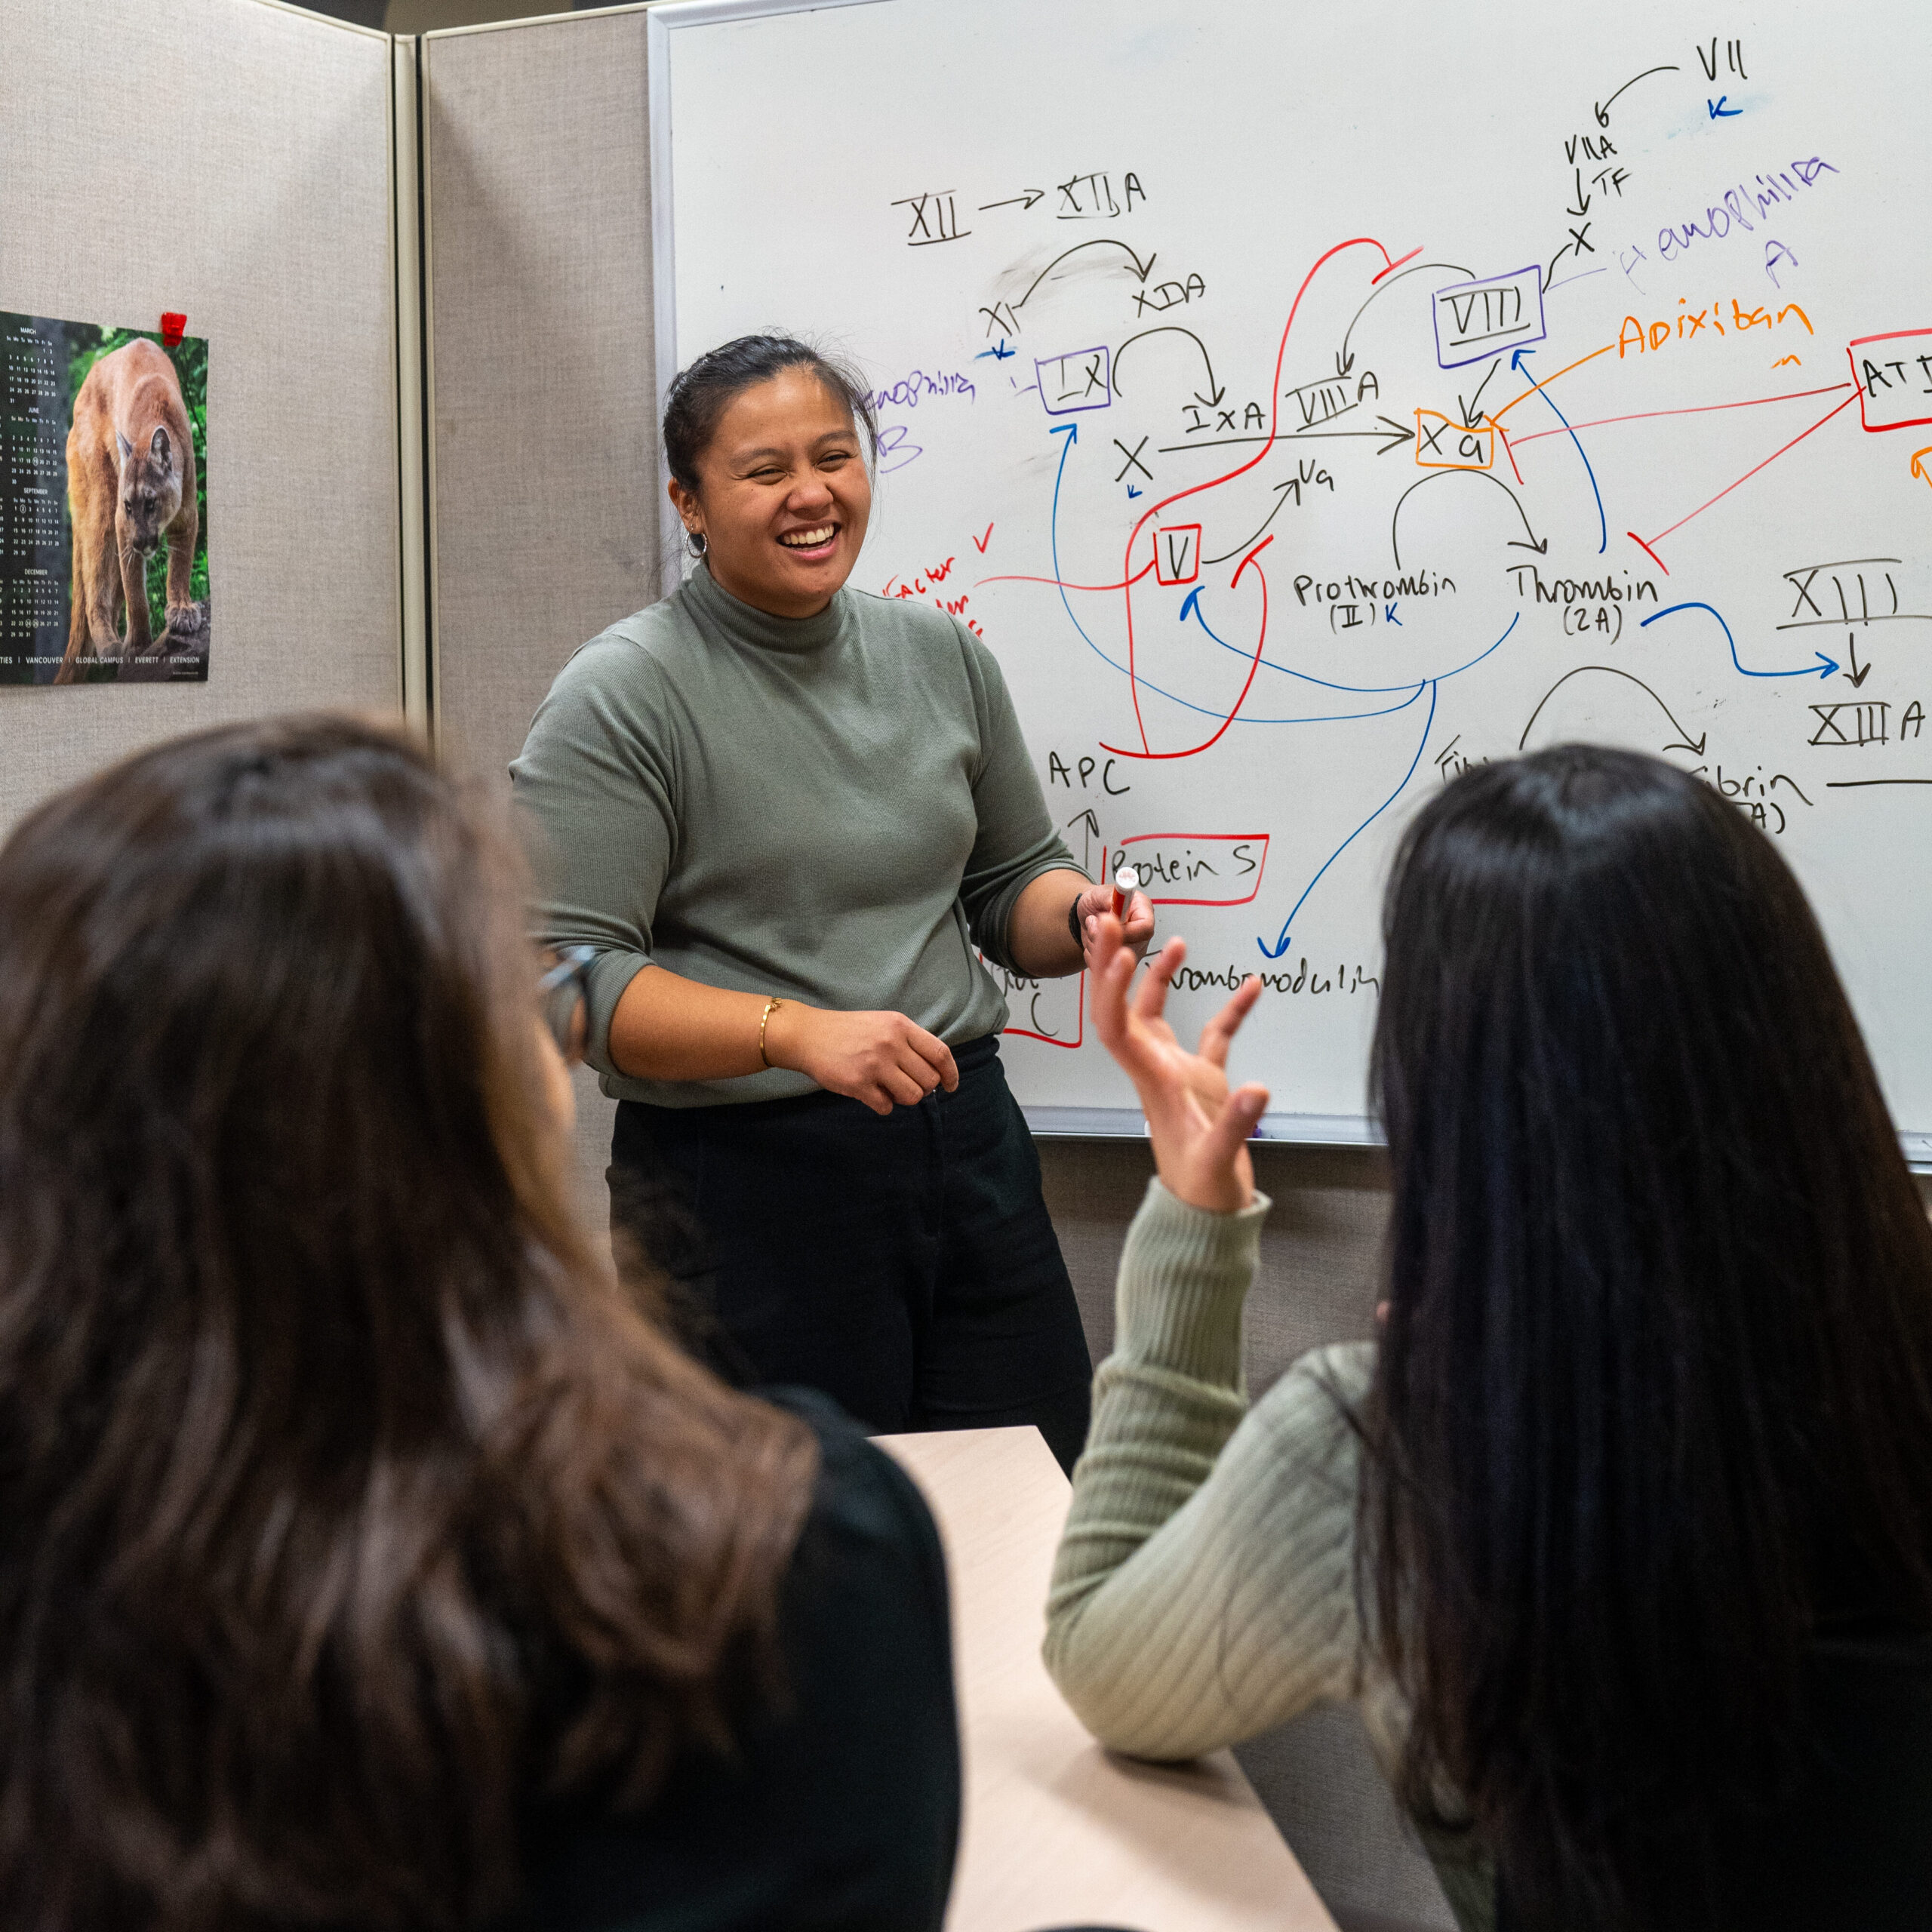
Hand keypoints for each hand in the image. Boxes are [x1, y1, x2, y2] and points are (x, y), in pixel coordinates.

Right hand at [763, 1003, 959, 1115]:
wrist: (808, 1035)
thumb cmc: (849, 1031)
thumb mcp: (884, 1024)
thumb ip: (909, 1042)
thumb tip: (935, 1072)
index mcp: (900, 1026)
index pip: (940, 1053)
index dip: (951, 1073)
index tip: (951, 1085)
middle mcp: (891, 1043)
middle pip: (928, 1080)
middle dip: (922, 1088)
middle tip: (906, 1084)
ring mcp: (874, 1064)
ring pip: (912, 1096)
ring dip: (904, 1098)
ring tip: (889, 1089)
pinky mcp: (858, 1083)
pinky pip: (886, 1107)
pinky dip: (883, 1105)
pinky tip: (872, 1094)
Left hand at [1075, 882, 1155, 966]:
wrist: (1087, 916)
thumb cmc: (1097, 902)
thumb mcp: (1099, 893)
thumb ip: (1111, 898)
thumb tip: (1117, 904)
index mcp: (1143, 911)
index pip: (1145, 928)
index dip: (1126, 930)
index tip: (1107, 923)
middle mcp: (1141, 934)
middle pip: (1131, 948)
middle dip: (1104, 938)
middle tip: (1092, 923)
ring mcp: (1133, 951)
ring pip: (1115, 960)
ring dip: (1094, 945)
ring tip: (1092, 929)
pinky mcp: (1121, 965)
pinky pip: (1104, 968)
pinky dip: (1091, 956)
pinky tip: (1091, 942)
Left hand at [1091, 919, 1267, 1213]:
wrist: (1207, 1217)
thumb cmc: (1203, 1192)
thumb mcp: (1218, 1161)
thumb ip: (1236, 1124)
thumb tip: (1258, 1089)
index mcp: (1151, 1081)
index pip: (1117, 1025)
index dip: (1112, 987)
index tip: (1120, 950)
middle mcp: (1156, 1068)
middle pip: (1123, 1006)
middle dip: (1115, 963)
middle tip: (1112, 917)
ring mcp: (1178, 1072)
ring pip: (1158, 1013)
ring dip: (1159, 975)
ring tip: (1171, 937)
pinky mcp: (1204, 1081)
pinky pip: (1214, 1035)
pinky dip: (1232, 1009)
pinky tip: (1252, 985)